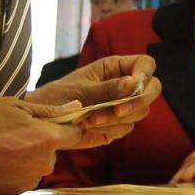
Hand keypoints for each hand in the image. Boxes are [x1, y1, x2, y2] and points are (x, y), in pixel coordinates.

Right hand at [0, 97, 134, 194]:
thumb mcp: (15, 106)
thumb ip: (49, 111)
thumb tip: (76, 108)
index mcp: (47, 139)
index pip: (75, 135)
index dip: (67, 128)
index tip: (57, 124)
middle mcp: (42, 164)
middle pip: (52, 153)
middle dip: (39, 144)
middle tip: (12, 133)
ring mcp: (27, 181)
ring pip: (35, 168)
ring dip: (24, 160)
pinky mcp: (11, 194)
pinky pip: (19, 180)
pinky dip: (10, 173)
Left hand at [29, 53, 160, 133]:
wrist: (42, 122)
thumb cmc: (57, 97)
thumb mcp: (80, 90)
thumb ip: (107, 88)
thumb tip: (133, 83)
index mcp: (116, 68)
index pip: (146, 65)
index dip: (145, 74)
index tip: (135, 87)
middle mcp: (124, 86)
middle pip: (152, 90)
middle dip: (136, 102)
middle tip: (117, 111)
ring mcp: (123, 107)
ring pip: (140, 112)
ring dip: (117, 119)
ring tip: (89, 120)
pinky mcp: (118, 126)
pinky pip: (126, 128)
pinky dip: (110, 129)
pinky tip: (88, 126)